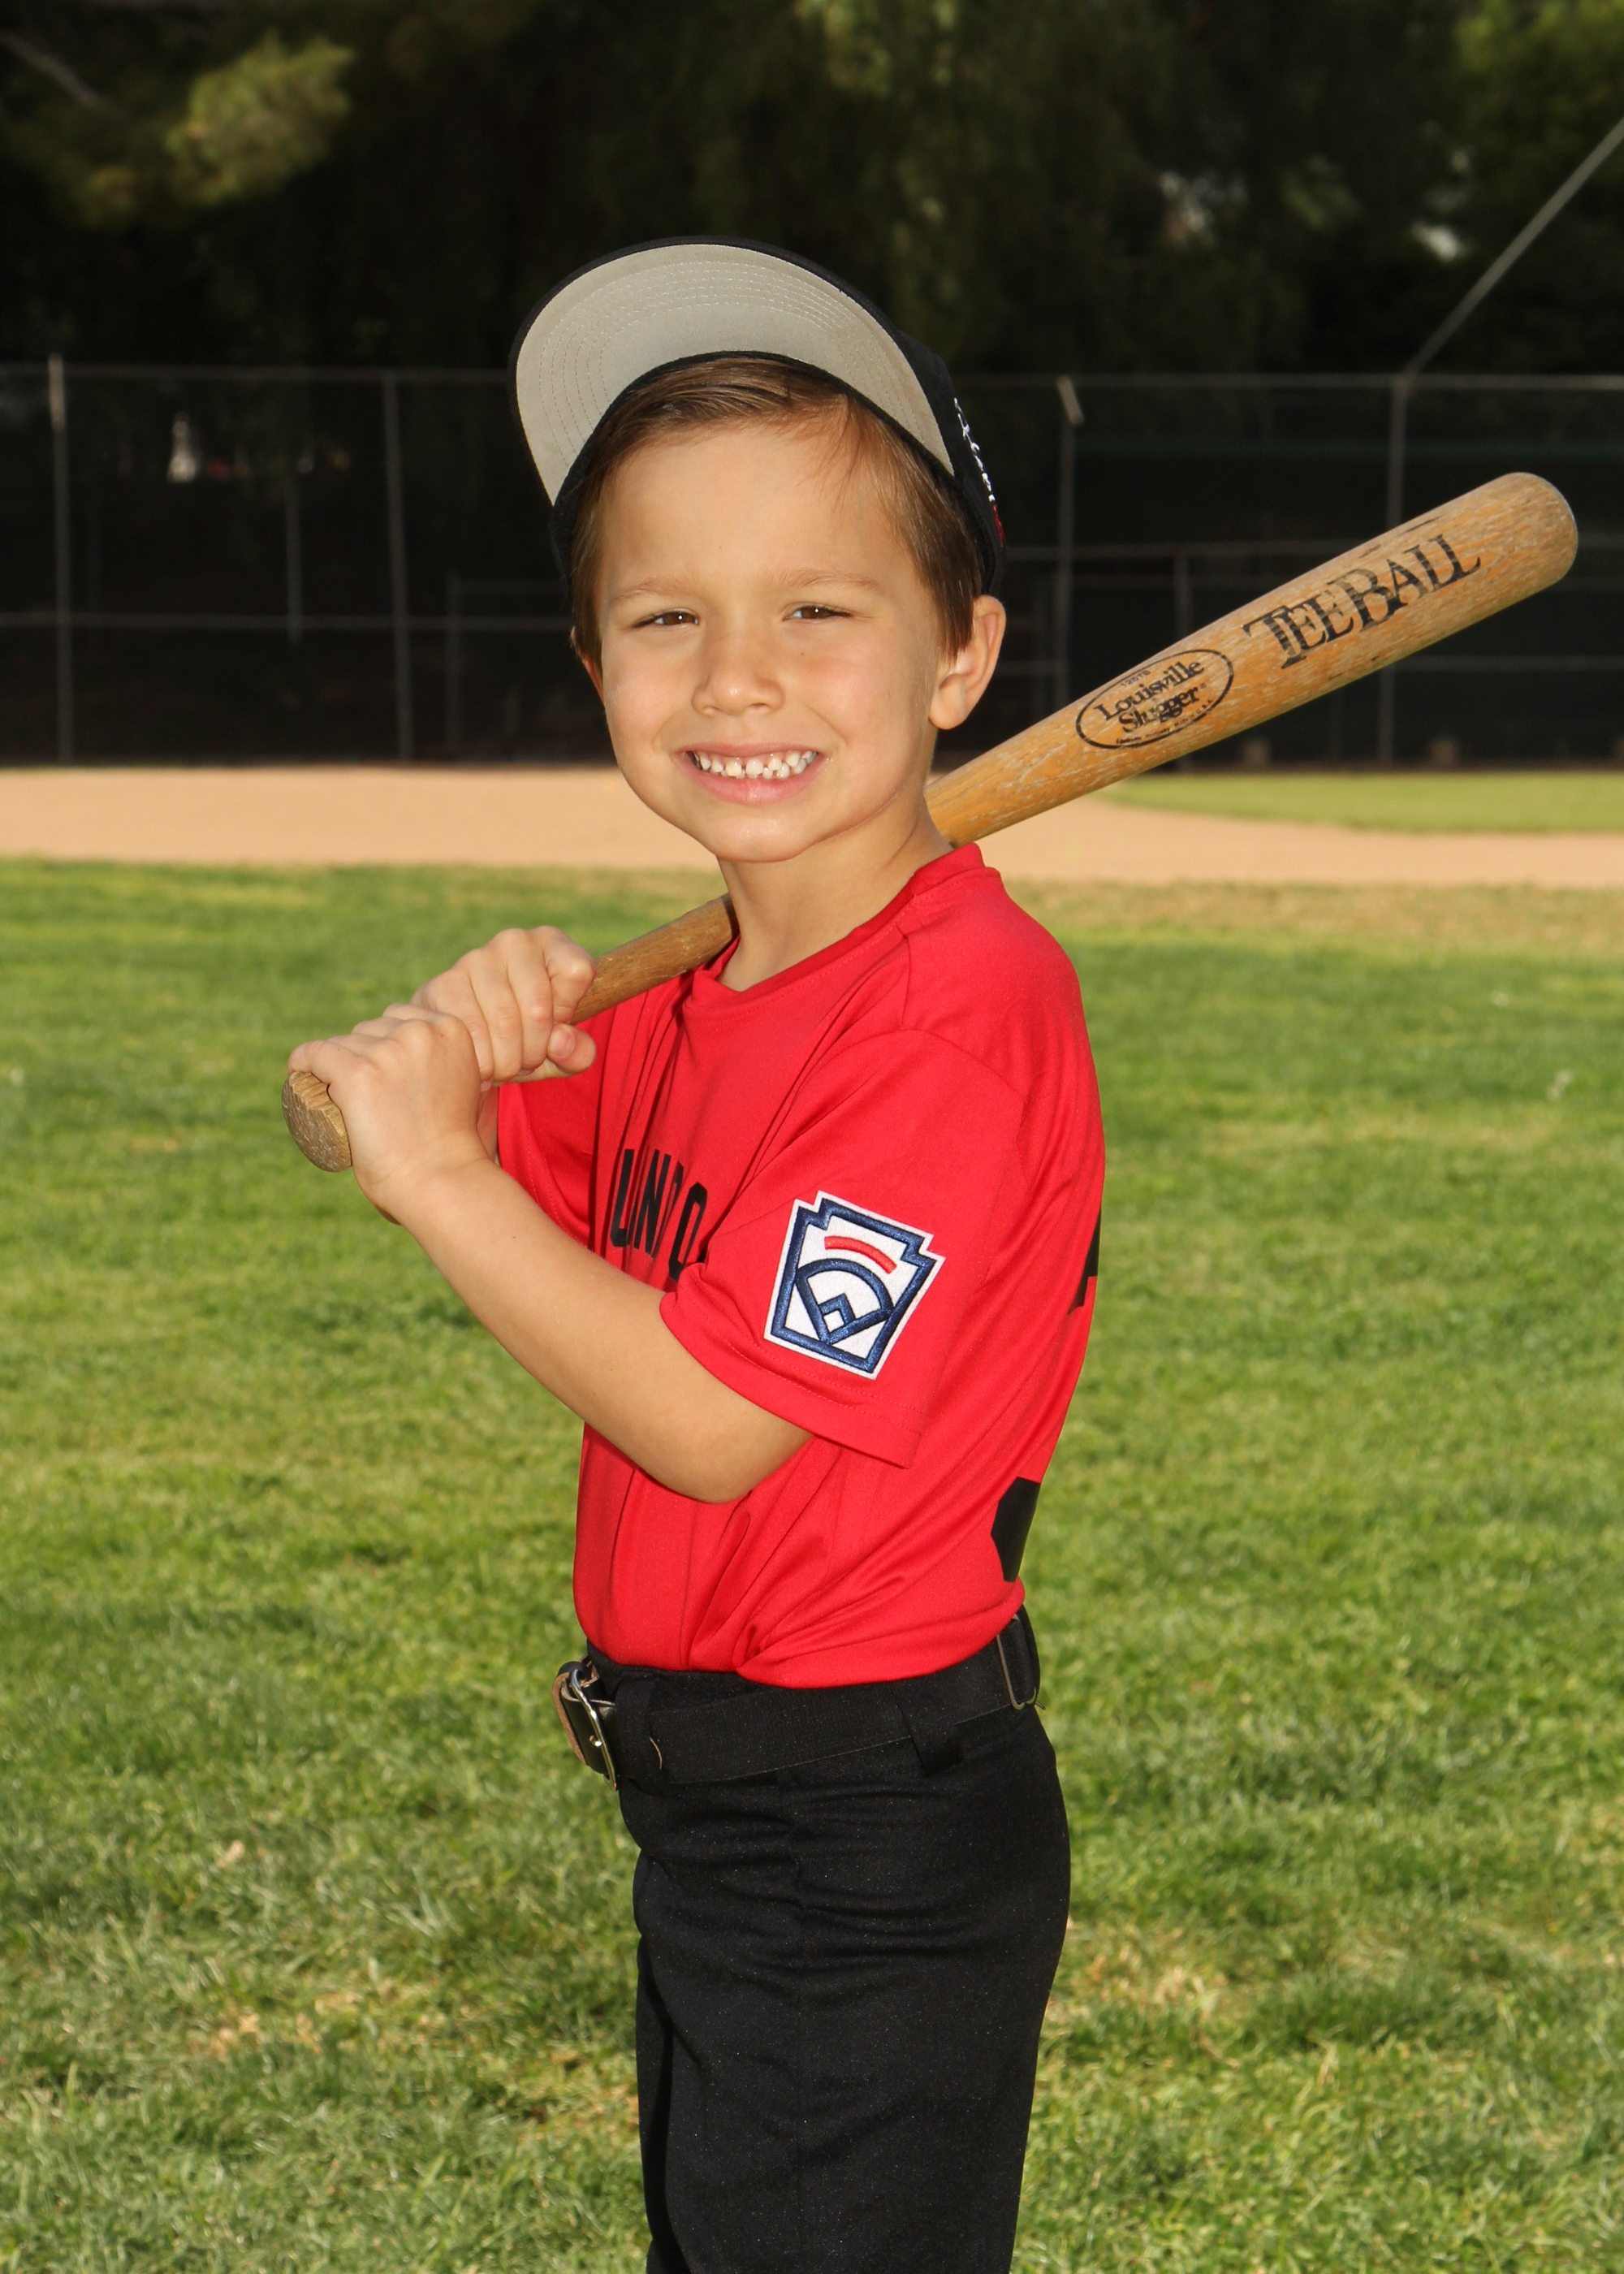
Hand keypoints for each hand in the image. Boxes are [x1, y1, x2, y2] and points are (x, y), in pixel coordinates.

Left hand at [287, 1004, 488, 1214]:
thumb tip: (427, 1064)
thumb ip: (450, 1066)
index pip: (401, 1018)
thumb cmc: (454, 1149)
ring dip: (335, 1067)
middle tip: (363, 1098)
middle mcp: (420, 1031)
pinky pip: (315, 1055)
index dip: (385, 1045)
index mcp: (451, 1028)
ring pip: (343, 1044)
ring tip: (338, 1101)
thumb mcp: (464, 1089)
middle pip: (371, 1029)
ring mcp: (387, 1050)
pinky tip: (298, 1073)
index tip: (379, 1075)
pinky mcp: (356, 1072)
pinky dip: (303, 1064)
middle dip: (362, 1055)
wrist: (441, 1179)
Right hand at [412, 926, 597, 1085]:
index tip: (554, 1025)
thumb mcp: (561, 1051)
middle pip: (540, 1009)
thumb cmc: (525, 1040)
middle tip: (525, 1062)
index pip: (577, 972)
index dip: (568, 1012)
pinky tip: (480, 1064)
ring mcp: (476, 958)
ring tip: (503, 1066)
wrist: (466, 1044)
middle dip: (534, 1052)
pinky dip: (481, 1061)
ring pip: (505, 1023)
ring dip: (507, 1062)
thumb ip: (577, 1052)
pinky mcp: (444, 983)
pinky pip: (471, 1031)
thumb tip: (561, 1042)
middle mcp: (515, 942)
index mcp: (551, 944)